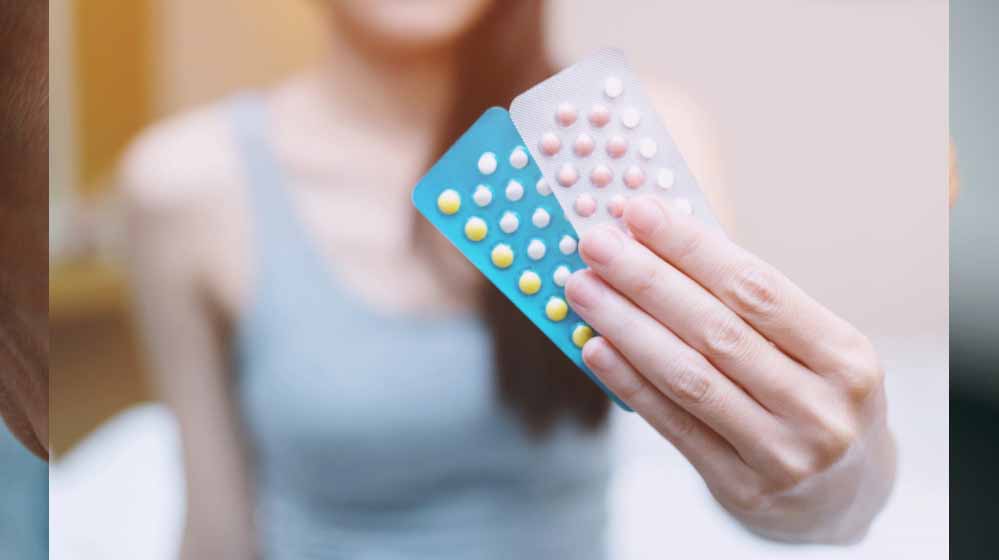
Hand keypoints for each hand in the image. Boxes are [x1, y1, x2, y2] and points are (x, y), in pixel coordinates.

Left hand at [565, 196, 895, 543]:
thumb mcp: (813, 349)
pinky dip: (630, 383)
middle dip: (646, 280)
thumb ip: (748, 306)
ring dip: (626, 326)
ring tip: (583, 289)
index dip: (692, 248)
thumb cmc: (816, 398)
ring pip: (688, 377)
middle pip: (716, 330)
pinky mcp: (742, 488)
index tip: (639, 213)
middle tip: (596, 244)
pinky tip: (595, 348)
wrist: (848, 497)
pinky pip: (674, 426)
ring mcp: (782, 454)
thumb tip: (659, 245)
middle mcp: (820, 408)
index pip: (756, 289)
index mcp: (846, 357)